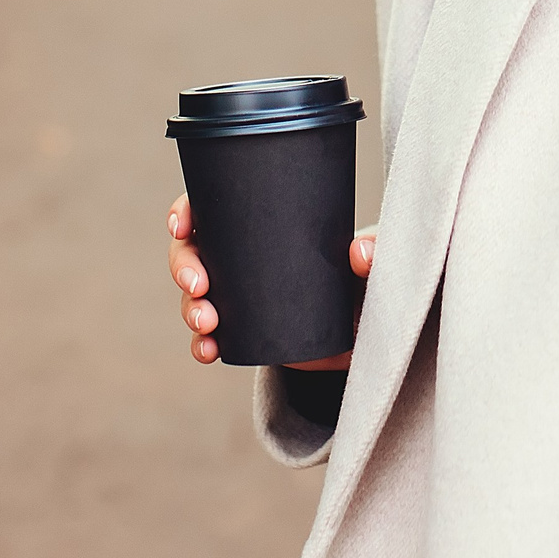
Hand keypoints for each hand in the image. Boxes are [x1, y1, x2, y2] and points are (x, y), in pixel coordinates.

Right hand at [168, 193, 373, 366]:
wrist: (373, 333)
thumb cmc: (371, 282)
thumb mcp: (377, 261)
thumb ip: (378, 251)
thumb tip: (358, 252)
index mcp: (266, 224)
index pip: (214, 206)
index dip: (185, 211)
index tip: (181, 226)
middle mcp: (245, 257)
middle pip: (193, 252)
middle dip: (184, 267)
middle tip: (201, 288)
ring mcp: (242, 296)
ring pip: (196, 295)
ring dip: (190, 308)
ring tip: (207, 325)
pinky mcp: (246, 332)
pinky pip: (211, 337)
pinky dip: (202, 344)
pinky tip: (207, 351)